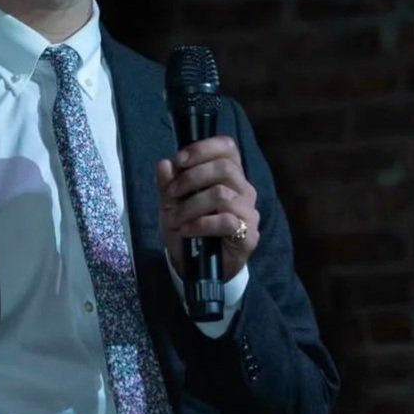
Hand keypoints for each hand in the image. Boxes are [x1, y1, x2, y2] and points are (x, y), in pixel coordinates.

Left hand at [156, 135, 258, 282]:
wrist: (195, 266)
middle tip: (172, 193)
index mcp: (228, 175)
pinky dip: (201, 224)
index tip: (179, 161)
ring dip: (191, 205)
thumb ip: (167, 184)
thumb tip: (164, 164)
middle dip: (191, 178)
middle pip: (224, 168)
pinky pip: (226, 221)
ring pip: (222, 194)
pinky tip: (187, 230)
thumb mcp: (170, 204)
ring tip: (176, 218)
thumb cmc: (187, 229)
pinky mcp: (248, 234)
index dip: (203, 148)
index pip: (227, 147)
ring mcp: (248, 212)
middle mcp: (243, 189)